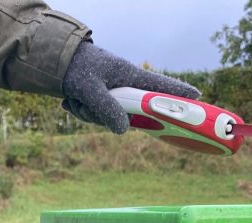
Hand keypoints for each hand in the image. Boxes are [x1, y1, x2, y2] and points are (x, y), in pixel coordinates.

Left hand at [62, 41, 200, 133]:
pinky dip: (80, 110)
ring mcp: (111, 94)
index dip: (179, 94)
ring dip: (86, 112)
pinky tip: (69, 99)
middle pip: (127, 113)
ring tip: (75, 98)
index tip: (198, 97)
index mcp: (129, 76)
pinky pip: (94, 116)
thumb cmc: (76, 69)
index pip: (160, 86)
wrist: (54, 62)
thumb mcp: (91, 90)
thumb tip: (124, 130)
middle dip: (103, 115)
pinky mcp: (99, 100)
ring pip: (106, 117)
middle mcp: (123, 86)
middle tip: (84, 103)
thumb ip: (108, 109)